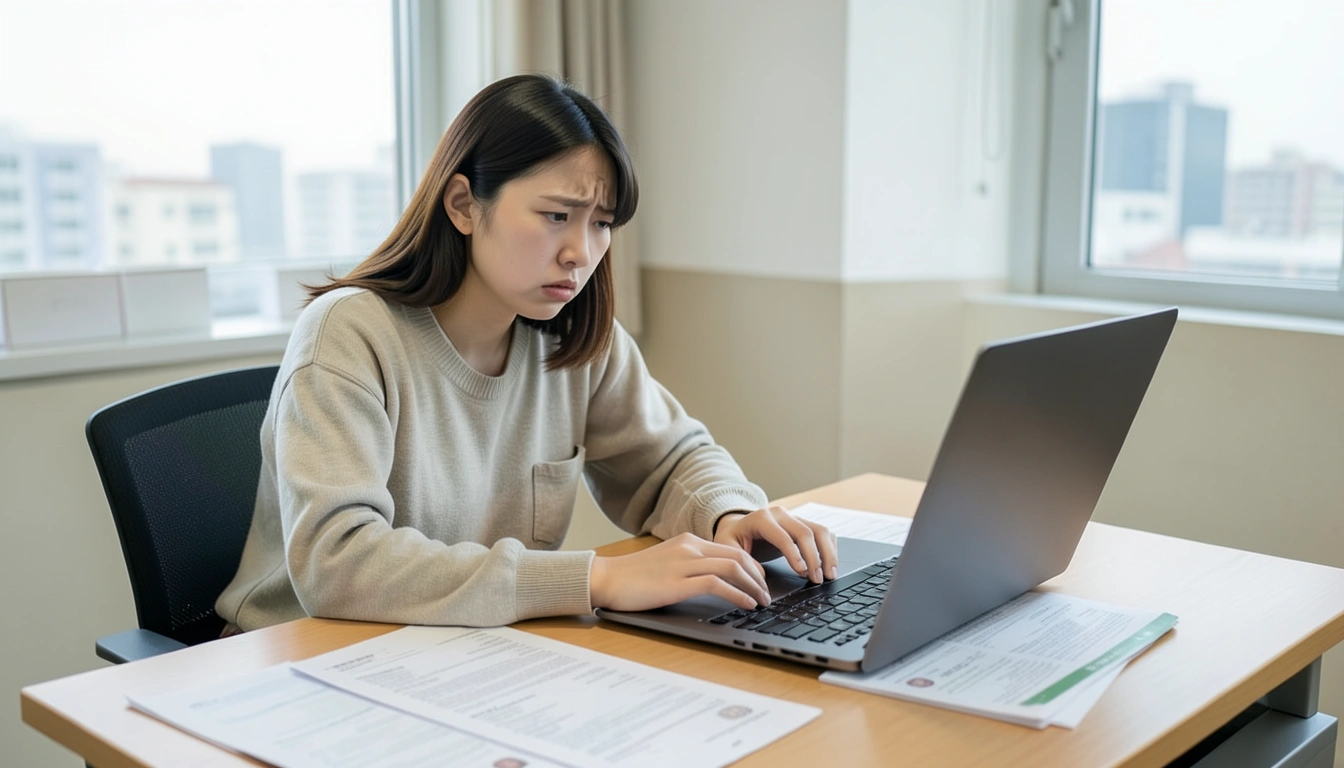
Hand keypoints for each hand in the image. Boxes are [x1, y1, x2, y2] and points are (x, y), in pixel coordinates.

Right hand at [590, 533, 771, 611]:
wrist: (606, 579)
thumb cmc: (633, 577)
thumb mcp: (667, 564)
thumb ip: (690, 567)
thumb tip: (714, 582)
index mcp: (688, 541)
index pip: (732, 549)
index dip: (753, 566)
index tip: (761, 582)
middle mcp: (690, 547)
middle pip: (738, 556)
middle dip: (759, 577)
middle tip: (767, 594)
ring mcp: (684, 563)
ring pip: (733, 567)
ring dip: (753, 586)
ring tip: (762, 602)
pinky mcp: (678, 582)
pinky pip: (718, 584)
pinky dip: (738, 595)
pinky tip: (746, 605)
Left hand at [713, 505, 837, 583]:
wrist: (737, 527)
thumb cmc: (732, 539)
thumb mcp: (726, 548)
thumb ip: (740, 560)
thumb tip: (760, 576)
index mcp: (761, 518)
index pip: (783, 536)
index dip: (795, 555)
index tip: (802, 572)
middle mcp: (781, 514)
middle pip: (806, 532)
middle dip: (815, 557)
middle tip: (818, 579)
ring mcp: (794, 517)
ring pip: (820, 530)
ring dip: (828, 553)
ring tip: (830, 575)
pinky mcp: (803, 524)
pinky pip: (824, 533)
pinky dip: (830, 548)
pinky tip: (830, 565)